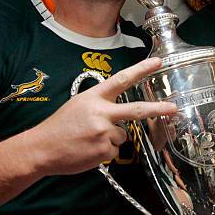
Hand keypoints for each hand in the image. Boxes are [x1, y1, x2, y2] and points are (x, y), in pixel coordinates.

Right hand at [25, 57, 176, 175]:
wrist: (41, 149)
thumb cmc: (60, 126)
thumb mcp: (78, 104)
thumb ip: (100, 103)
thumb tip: (120, 111)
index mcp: (94, 97)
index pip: (122, 79)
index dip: (141, 70)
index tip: (157, 62)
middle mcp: (101, 112)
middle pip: (136, 110)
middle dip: (158, 109)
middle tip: (173, 108)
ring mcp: (104, 132)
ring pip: (123, 135)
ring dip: (111, 139)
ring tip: (90, 139)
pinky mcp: (104, 150)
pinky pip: (115, 151)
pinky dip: (105, 152)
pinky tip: (89, 150)